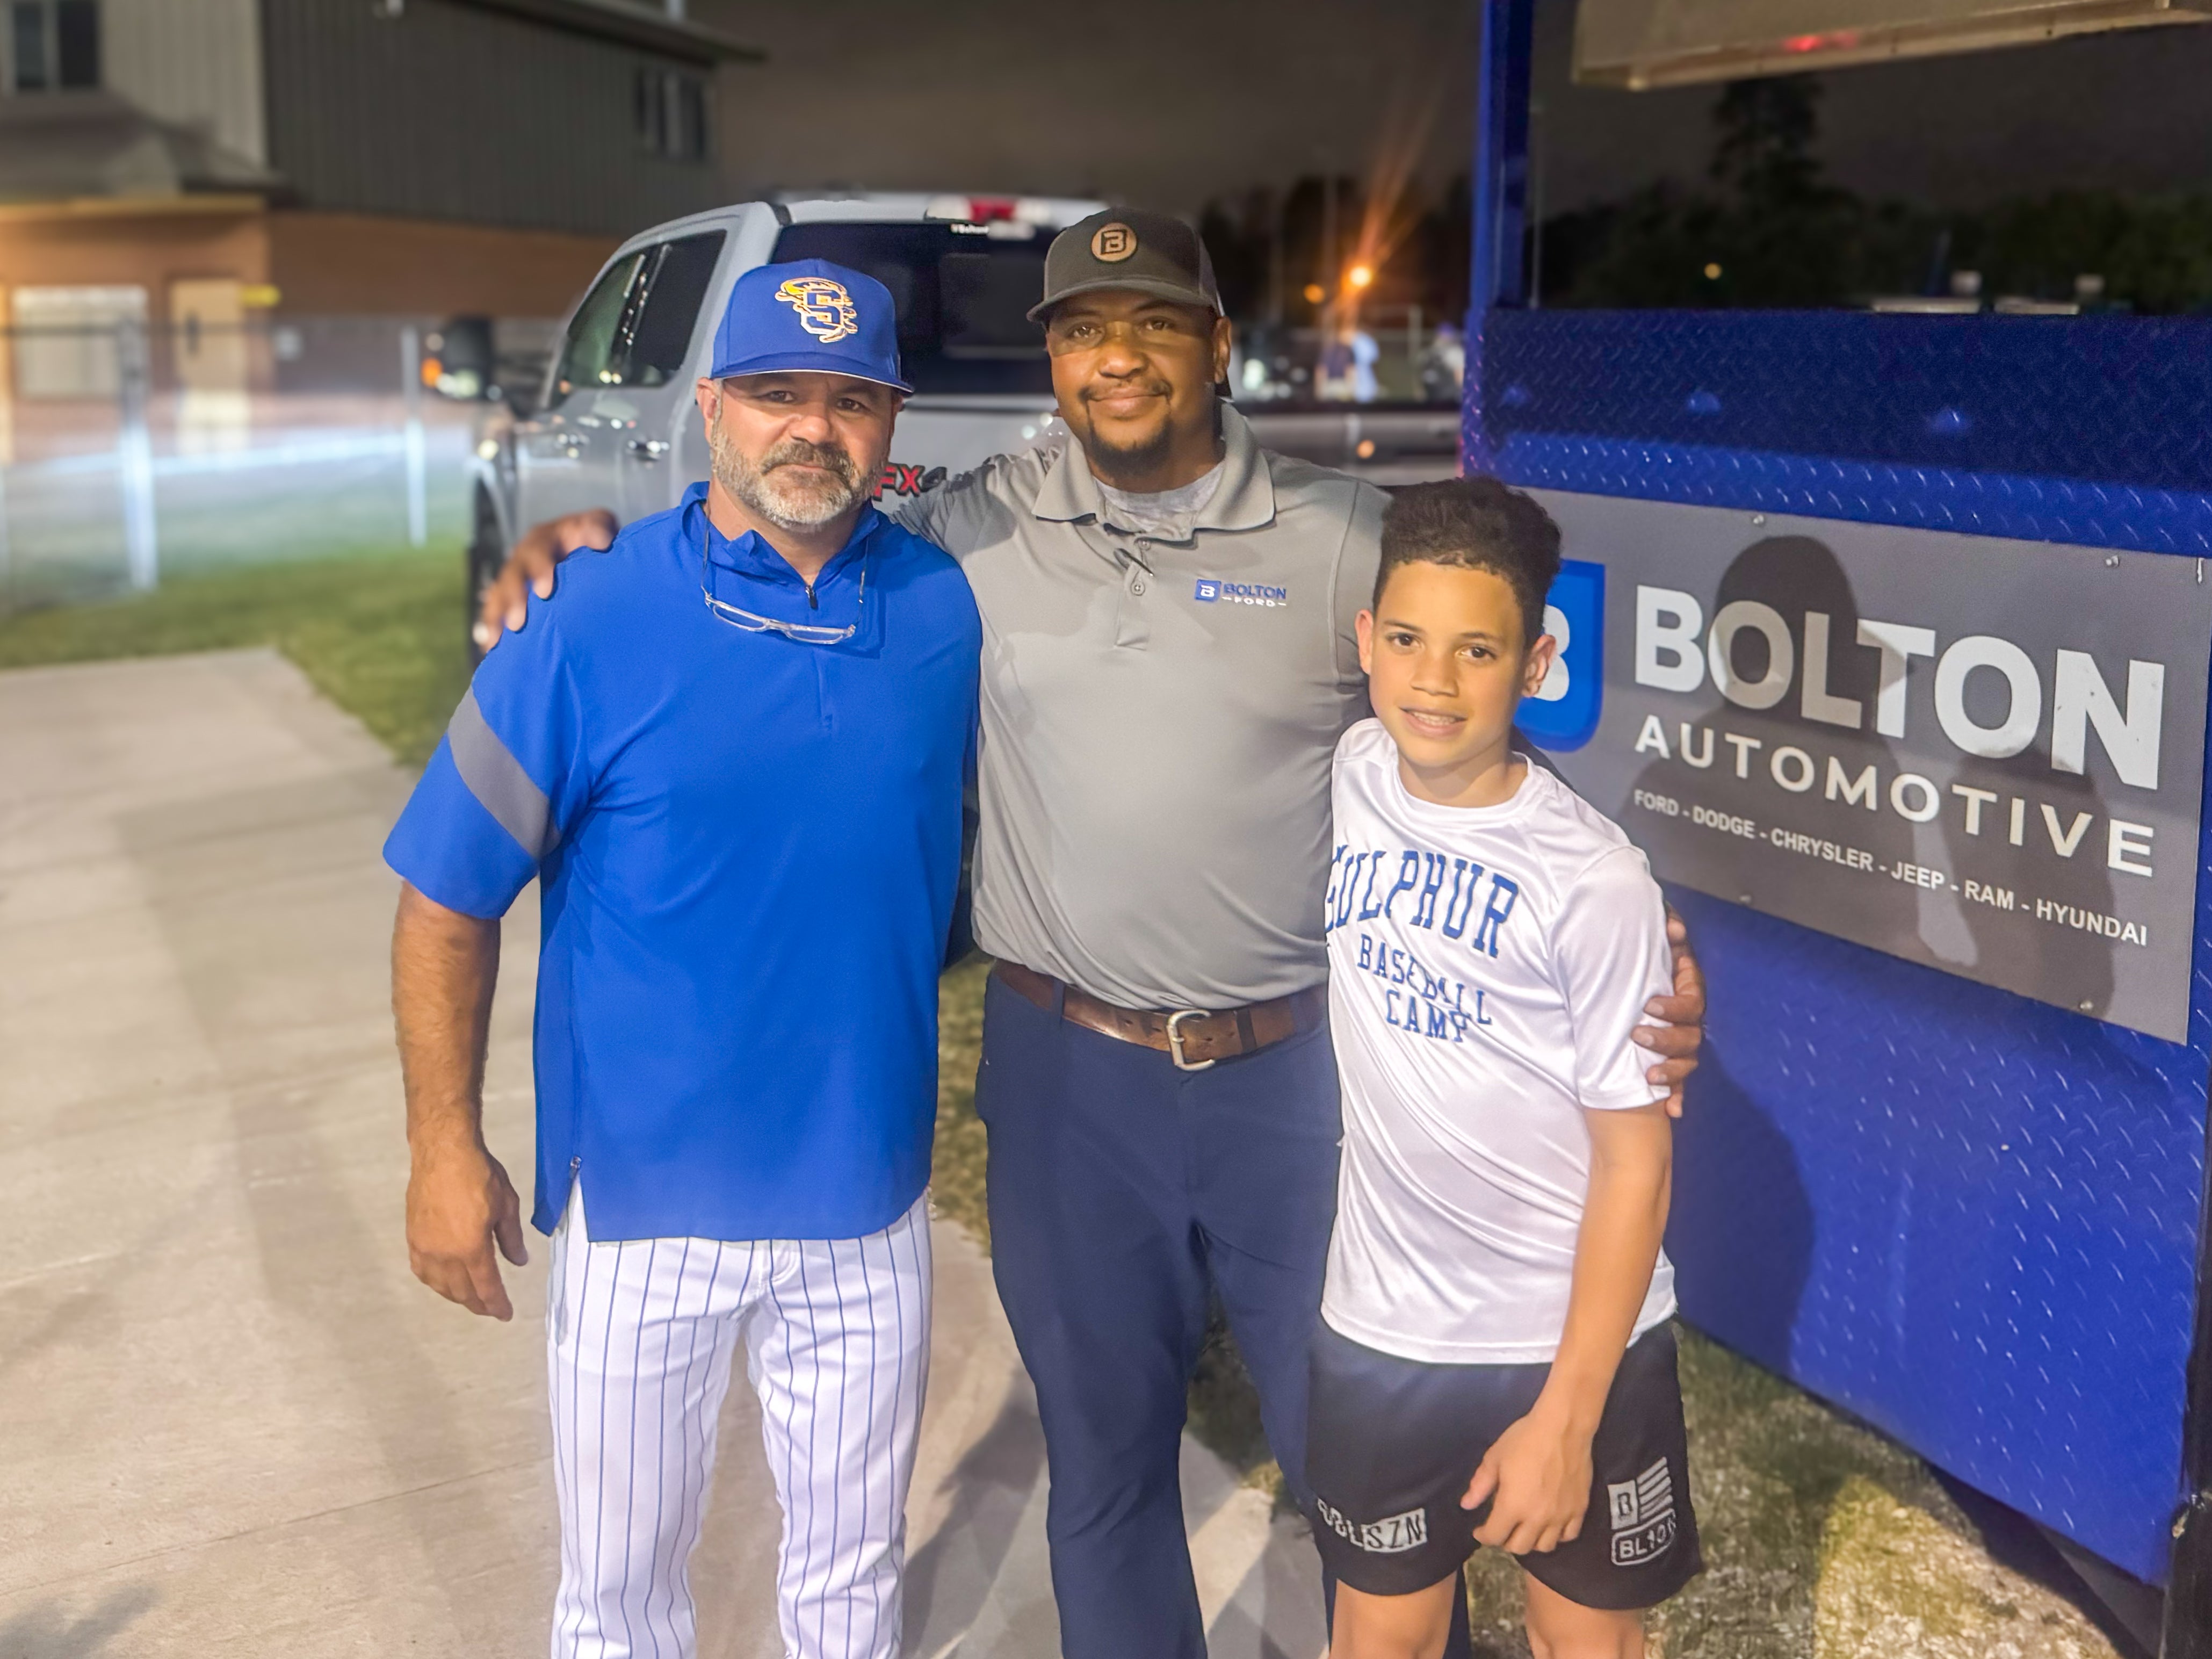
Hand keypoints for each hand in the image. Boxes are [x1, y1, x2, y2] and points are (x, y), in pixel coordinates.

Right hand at [406, 1135, 528, 1318]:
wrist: (443, 1152)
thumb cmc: (480, 1174)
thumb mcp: (506, 1205)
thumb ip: (511, 1239)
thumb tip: (518, 1262)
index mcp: (471, 1248)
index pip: (486, 1287)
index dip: (497, 1304)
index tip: (506, 1314)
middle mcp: (444, 1255)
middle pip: (462, 1291)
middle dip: (478, 1304)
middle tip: (491, 1309)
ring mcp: (425, 1247)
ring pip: (440, 1285)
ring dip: (456, 1296)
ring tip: (471, 1299)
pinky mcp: (412, 1238)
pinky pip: (422, 1270)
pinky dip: (435, 1282)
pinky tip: (444, 1282)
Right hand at [474, 509, 618, 651]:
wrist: (587, 551)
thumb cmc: (593, 539)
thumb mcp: (598, 527)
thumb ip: (598, 528)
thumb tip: (601, 542)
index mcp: (544, 539)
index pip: (537, 551)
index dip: (539, 570)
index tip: (545, 592)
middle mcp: (524, 557)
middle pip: (512, 576)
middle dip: (514, 599)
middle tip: (519, 622)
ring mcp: (515, 576)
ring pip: (498, 595)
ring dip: (498, 617)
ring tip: (499, 641)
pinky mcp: (510, 596)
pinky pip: (494, 612)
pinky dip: (493, 629)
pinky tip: (491, 648)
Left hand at [1461, 1402, 1593, 1555]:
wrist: (1563, 1427)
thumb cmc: (1524, 1439)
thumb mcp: (1495, 1458)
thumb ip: (1480, 1485)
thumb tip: (1466, 1505)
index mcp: (1512, 1506)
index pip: (1494, 1536)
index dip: (1483, 1536)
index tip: (1479, 1530)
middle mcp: (1537, 1518)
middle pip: (1519, 1547)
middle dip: (1505, 1541)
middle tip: (1502, 1528)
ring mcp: (1560, 1516)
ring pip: (1545, 1547)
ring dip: (1531, 1541)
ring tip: (1525, 1528)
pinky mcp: (1579, 1510)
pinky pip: (1569, 1535)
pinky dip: (1557, 1536)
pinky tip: (1550, 1525)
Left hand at [1632, 906, 1704, 1117]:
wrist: (1627, 974)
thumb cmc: (1641, 962)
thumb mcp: (1652, 944)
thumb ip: (1666, 930)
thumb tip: (1674, 927)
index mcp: (1686, 992)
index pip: (1691, 1003)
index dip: (1674, 1006)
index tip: (1650, 1005)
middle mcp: (1688, 1020)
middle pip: (1689, 1036)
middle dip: (1666, 1040)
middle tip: (1639, 1036)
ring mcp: (1680, 1044)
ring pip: (1687, 1062)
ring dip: (1672, 1072)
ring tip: (1648, 1076)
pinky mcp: (1669, 1062)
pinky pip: (1679, 1084)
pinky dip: (1677, 1097)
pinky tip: (1672, 1111)